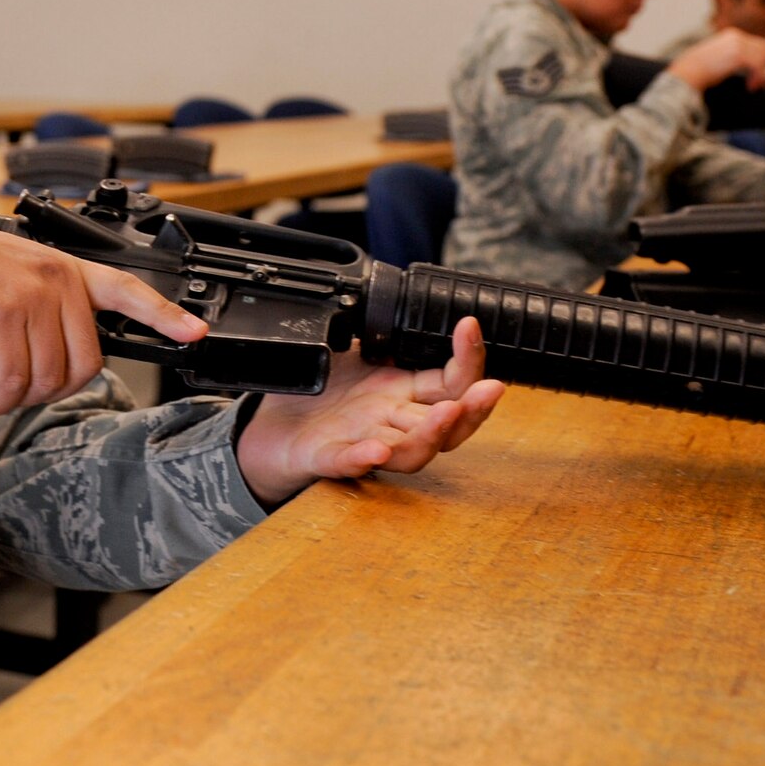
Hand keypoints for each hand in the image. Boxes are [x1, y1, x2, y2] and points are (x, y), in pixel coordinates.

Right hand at [0, 225, 207, 415]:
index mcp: (65, 269)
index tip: (193, 332)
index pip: (126, 290)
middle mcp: (55, 281)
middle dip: (54, 388)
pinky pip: (12, 381)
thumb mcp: (18, 272)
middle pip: (83, 363)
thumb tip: (56, 361)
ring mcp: (29, 299)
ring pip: (47, 377)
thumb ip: (47, 305)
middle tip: (22, 388)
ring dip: (19, 398)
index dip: (163, 315)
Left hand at [234, 317, 505, 505]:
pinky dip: (363, 457)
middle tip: (489, 388)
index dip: (468, 359)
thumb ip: (388, 340)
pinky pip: (347, 462)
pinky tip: (375, 450)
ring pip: (411, 452)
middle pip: (448, 425)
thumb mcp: (358, 354)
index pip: (451, 383)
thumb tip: (409, 303)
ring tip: (446, 413)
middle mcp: (393, 423)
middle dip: (472, 408)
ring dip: (432, 434)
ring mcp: (364, 442)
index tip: (469, 326)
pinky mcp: (328, 458)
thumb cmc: (323, 396)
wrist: (274, 429)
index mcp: (403, 394)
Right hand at [666, 27, 764, 92]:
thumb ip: (731, 58)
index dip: (759, 62)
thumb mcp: (716, 58)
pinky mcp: (738, 55)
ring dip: (761, 73)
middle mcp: (736, 36)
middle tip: (756, 83)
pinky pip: (758, 66)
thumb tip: (746, 69)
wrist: (687, 72)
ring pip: (764, 56)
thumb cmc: (697, 70)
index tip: (752, 79)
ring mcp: (738, 44)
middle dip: (762, 66)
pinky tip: (749, 87)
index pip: (757, 44)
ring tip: (752, 86)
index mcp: (732, 35)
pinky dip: (757, 78)